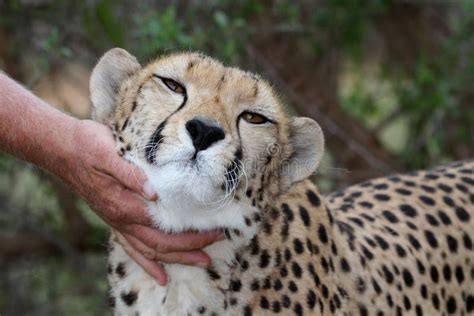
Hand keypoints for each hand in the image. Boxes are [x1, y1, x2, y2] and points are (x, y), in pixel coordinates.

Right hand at [58, 119, 222, 284]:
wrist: (61, 149)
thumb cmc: (87, 146)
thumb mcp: (110, 153)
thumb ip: (132, 174)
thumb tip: (155, 192)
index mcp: (124, 205)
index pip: (165, 227)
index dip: (191, 232)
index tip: (215, 229)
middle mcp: (121, 220)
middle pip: (161, 244)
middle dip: (191, 248)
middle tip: (217, 243)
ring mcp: (117, 222)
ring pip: (150, 250)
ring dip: (176, 258)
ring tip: (200, 262)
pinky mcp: (114, 220)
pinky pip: (133, 248)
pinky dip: (148, 263)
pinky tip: (160, 275)